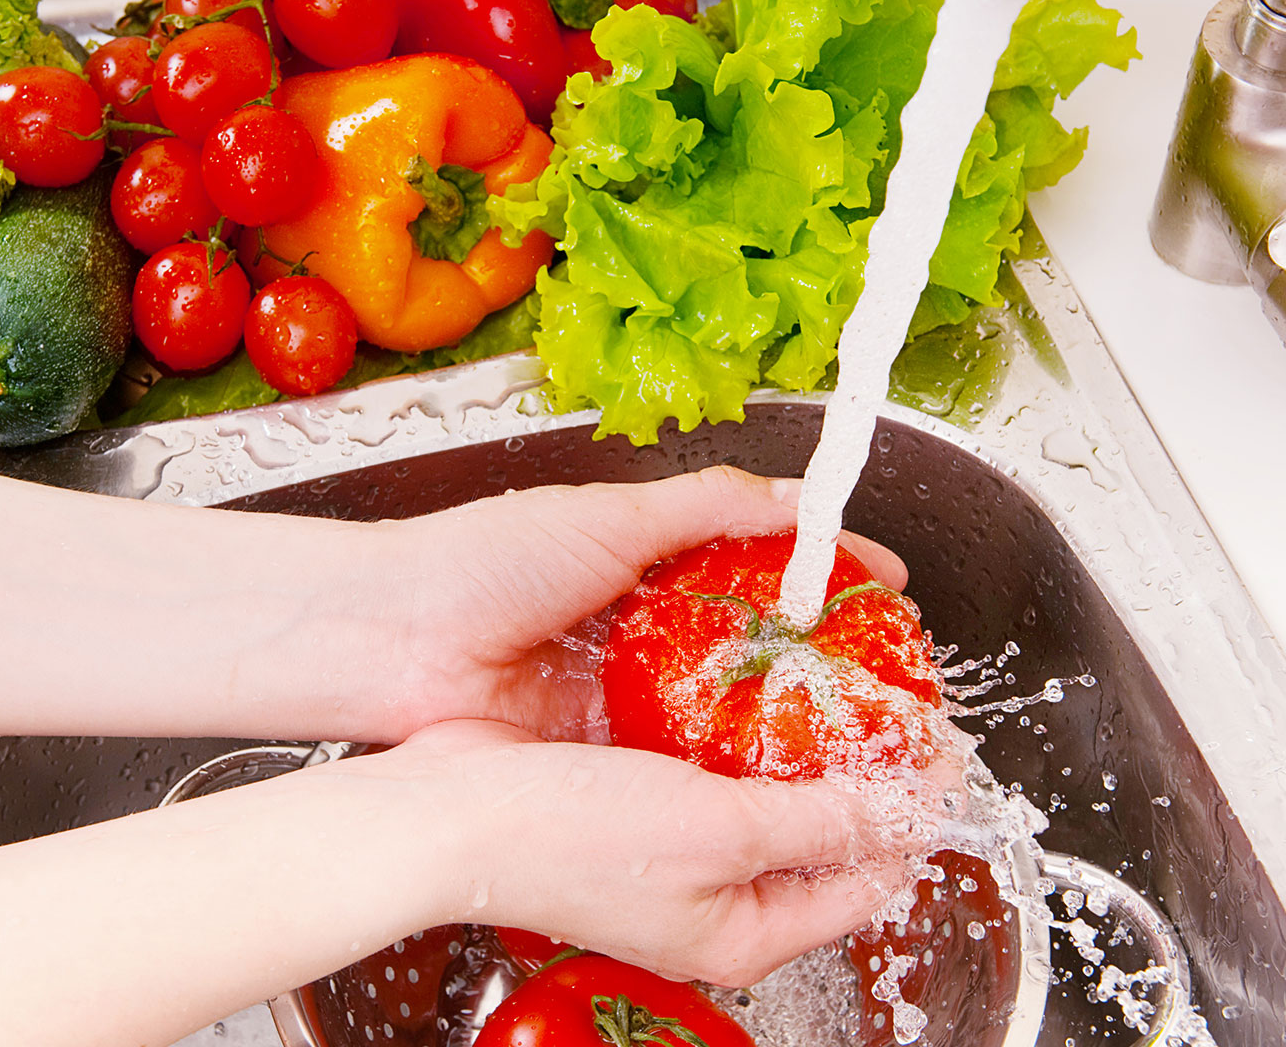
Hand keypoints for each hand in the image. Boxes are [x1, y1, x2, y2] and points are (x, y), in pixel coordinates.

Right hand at [345, 718, 951, 986]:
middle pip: (822, 839)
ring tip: (836, 680)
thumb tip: (905, 809)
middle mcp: (715, 900)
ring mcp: (676, 853)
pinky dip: (738, 729)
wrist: (448, 810)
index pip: (866, 881)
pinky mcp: (638, 803)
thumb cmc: (568, 838)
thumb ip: (821, 823)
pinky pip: (711, 765)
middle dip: (862, 774)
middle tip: (894, 704)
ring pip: (769, 795)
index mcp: (745, 933)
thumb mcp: (721, 831)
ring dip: (802, 743)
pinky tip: (750, 680)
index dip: (912, 814)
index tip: (941, 748)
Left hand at [367, 467, 907, 739]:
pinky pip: (679, 769)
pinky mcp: (601, 758)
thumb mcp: (609, 518)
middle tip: (894, 692)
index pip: (763, 571)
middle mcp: (644, 637)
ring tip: (862, 746)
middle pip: (756, 655)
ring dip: (786, 734)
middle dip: (824, 674)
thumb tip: (802, 500)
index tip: (894, 596)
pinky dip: (727, 777)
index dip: (828, 582)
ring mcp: (625, 700)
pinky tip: (783, 787)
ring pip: (725, 719)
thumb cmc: (483, 562)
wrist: (392, 643)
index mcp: (647, 568)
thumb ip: (709, 507)